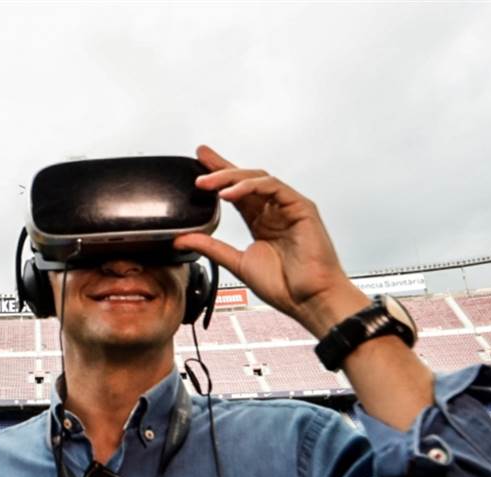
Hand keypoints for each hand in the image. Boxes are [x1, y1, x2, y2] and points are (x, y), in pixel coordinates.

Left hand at [172, 144, 370, 337]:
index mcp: (261, 222)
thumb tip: (182, 240)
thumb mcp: (237, 263)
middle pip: (246, 179)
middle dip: (221, 168)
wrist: (308, 300)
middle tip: (200, 160)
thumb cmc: (283, 286)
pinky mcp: (301, 207)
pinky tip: (229, 193)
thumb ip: (211, 248)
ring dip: (231, 177)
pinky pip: (274, 187)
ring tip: (207, 183)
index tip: (197, 165)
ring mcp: (289, 207)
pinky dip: (250, 187)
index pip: (236, 193)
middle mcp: (275, 211)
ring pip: (258, 179)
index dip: (218, 177)